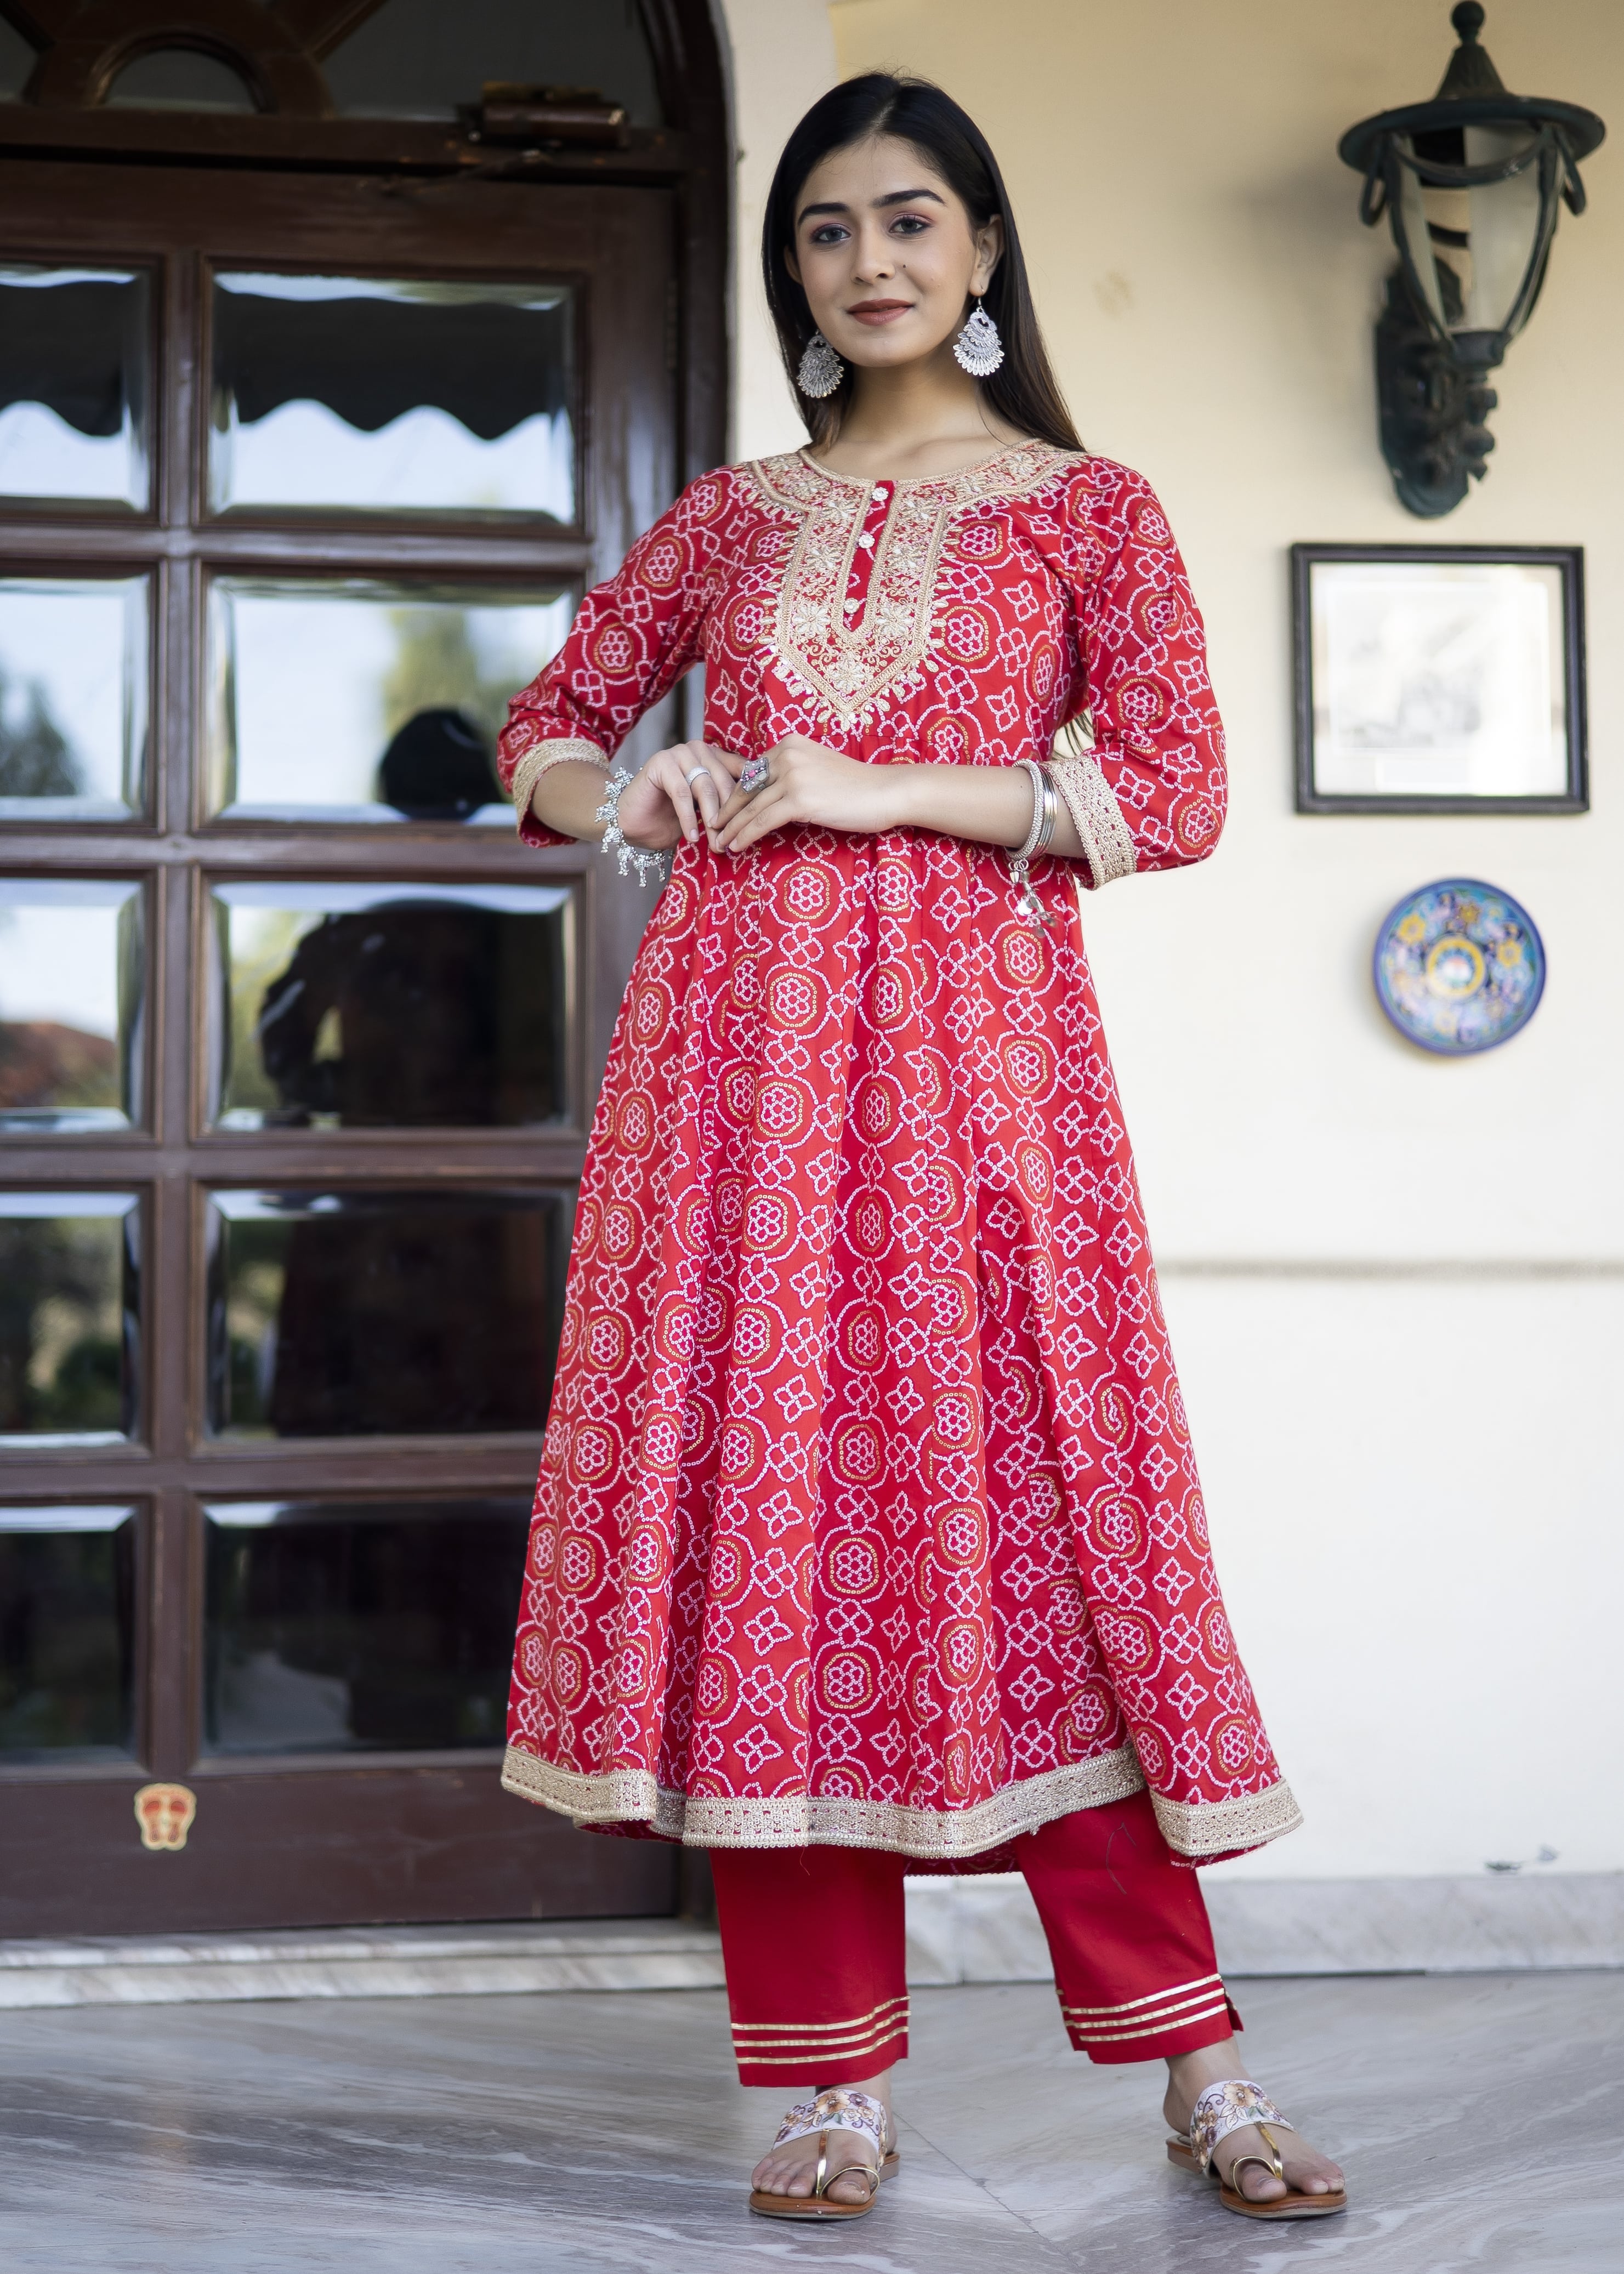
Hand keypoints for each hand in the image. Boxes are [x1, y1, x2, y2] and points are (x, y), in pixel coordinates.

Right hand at [616, 742, 743, 851]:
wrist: (631, 822)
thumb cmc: (669, 819)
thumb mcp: (705, 813)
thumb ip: (726, 807)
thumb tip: (756, 820)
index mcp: (714, 757)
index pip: (740, 774)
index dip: (748, 800)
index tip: (754, 826)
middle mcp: (699, 749)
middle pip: (724, 782)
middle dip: (729, 816)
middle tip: (731, 842)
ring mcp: (679, 753)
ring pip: (705, 787)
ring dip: (711, 819)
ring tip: (715, 843)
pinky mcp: (661, 763)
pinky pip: (682, 793)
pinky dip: (688, 818)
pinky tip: (692, 837)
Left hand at [712, 736, 904, 854]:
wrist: (886, 792)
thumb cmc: (856, 787)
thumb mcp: (817, 771)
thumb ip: (791, 775)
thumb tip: (766, 797)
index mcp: (789, 744)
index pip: (752, 773)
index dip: (734, 796)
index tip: (723, 813)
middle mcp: (787, 755)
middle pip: (746, 789)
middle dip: (727, 813)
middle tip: (712, 831)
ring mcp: (793, 776)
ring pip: (751, 807)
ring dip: (732, 829)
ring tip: (720, 844)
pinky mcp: (800, 799)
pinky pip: (763, 821)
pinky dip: (746, 835)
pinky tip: (736, 847)